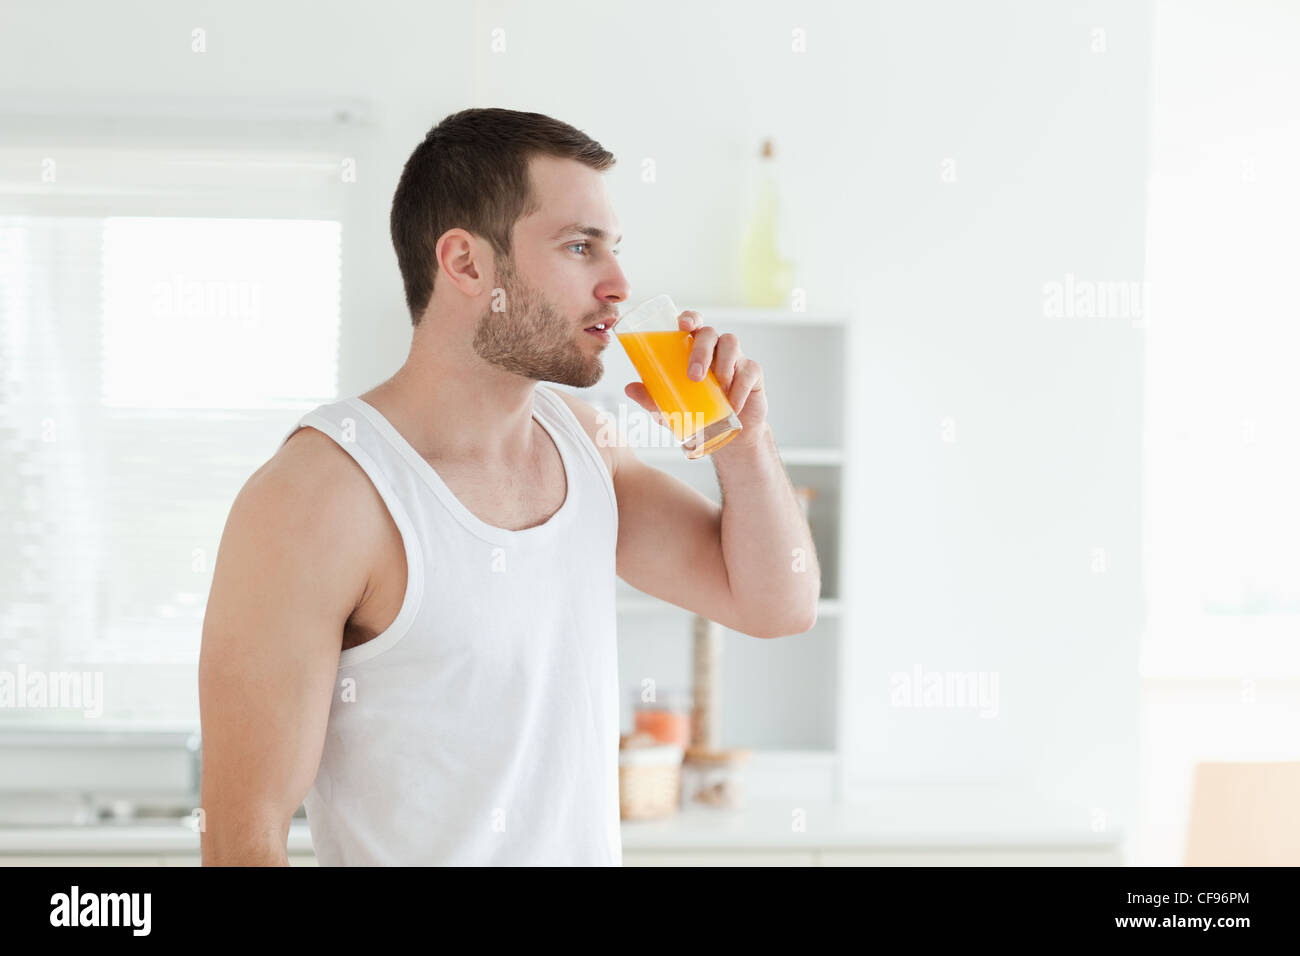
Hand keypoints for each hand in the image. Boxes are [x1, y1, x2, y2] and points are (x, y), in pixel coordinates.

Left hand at [624, 310, 767, 448]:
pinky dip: (740, 388)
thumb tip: (629, 388)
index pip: (693, 324)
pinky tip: (732, 403)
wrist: (727, 436)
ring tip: (715, 386)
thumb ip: (652, 398)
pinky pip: (749, 372)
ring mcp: (736, 359)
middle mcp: (716, 348)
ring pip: (731, 344)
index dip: (690, 318)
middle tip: (693, 376)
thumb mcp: (671, 409)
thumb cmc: (697, 413)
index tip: (682, 326)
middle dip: (701, 350)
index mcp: (694, 348)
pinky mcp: (753, 375)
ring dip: (722, 363)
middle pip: (711, 333)